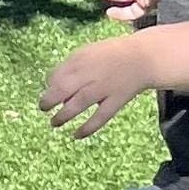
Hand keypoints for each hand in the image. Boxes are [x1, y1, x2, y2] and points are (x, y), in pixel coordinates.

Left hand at [42, 35, 156, 138]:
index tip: (49, 91)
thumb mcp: (86, 53)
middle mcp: (91, 73)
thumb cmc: (110, 56)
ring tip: (54, 123)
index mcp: (80, 59)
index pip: (56, 75)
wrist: (144, 57)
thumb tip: (51, 87)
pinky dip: (88, 127)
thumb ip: (69, 68)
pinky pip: (101, 116)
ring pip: (79, 103)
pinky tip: (76, 136)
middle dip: (49, 100)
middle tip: (43, 108)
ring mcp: (104, 87)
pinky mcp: (118, 99)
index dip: (49, 85)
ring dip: (63, 115)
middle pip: (63, 89)